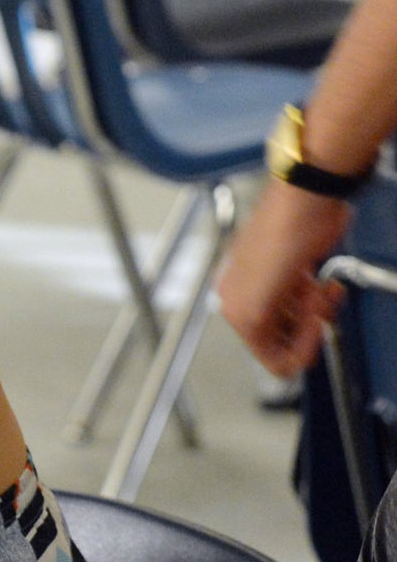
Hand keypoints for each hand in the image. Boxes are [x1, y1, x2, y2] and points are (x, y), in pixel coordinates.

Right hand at [218, 180, 349, 376]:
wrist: (307, 195)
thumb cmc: (286, 235)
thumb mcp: (262, 300)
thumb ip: (262, 334)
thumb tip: (278, 366)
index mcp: (237, 310)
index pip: (270, 357)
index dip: (298, 349)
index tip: (316, 328)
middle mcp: (248, 301)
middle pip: (283, 341)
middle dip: (307, 328)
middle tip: (318, 305)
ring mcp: (271, 286)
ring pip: (297, 323)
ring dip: (315, 313)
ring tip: (321, 289)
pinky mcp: (291, 273)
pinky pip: (306, 304)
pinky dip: (318, 300)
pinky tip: (323, 283)